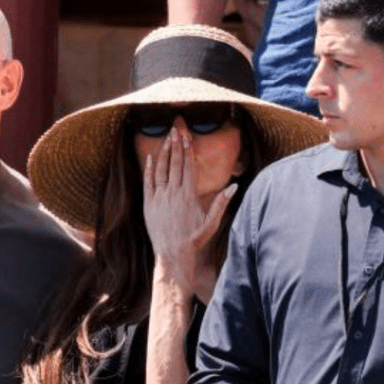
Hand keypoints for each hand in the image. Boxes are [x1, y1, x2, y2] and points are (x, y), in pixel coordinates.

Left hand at [142, 127, 235, 297]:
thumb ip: (222, 203)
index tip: (187, 137)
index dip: (187, 151)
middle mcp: (173, 193)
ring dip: (163, 153)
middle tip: (175, 129)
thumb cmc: (194, 239)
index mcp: (189, 195)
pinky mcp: (149, 204)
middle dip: (175, 145)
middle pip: (175, 164)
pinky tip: (150, 158)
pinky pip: (148, 182)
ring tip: (165, 138)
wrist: (173, 253)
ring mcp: (160, 198)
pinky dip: (149, 169)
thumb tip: (234, 186)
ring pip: (161, 170)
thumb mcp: (212, 222)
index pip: (188, 167)